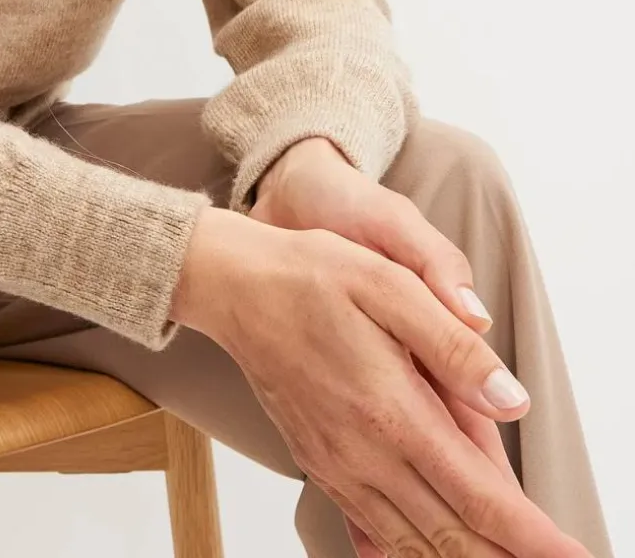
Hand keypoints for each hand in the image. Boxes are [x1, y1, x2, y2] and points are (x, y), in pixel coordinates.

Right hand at [249, 138, 521, 554]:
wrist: (234, 285)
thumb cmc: (310, 273)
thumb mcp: (390, 284)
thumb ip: (453, 347)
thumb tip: (511, 400)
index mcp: (392, 410)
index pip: (480, 496)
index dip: (532, 535)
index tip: (567, 554)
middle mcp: (365, 453)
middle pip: (453, 535)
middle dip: (506, 557)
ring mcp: (338, 465)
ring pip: (413, 542)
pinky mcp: (320, 463)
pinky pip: (372, 528)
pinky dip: (405, 552)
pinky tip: (418, 556)